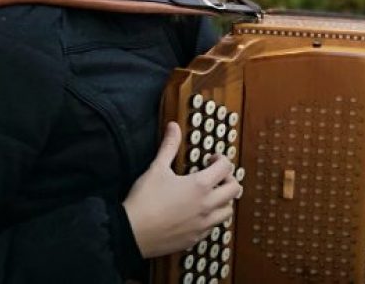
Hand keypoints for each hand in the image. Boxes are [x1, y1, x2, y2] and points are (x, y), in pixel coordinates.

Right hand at [123, 122, 242, 257]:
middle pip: (234, 189)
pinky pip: (212, 228)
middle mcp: (207, 205)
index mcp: (201, 185)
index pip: (226, 167)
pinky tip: (198, 215)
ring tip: (210, 196)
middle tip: (216, 177)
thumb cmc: (144, 200)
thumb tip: (173, 126)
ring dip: (223, 201)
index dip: (221, 159)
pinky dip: (211, 219)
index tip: (211, 159)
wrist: (130, 233)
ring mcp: (202, 224)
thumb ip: (169, 146)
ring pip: (227, 211)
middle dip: (228, 179)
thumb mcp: (156, 169)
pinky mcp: (195, 239)